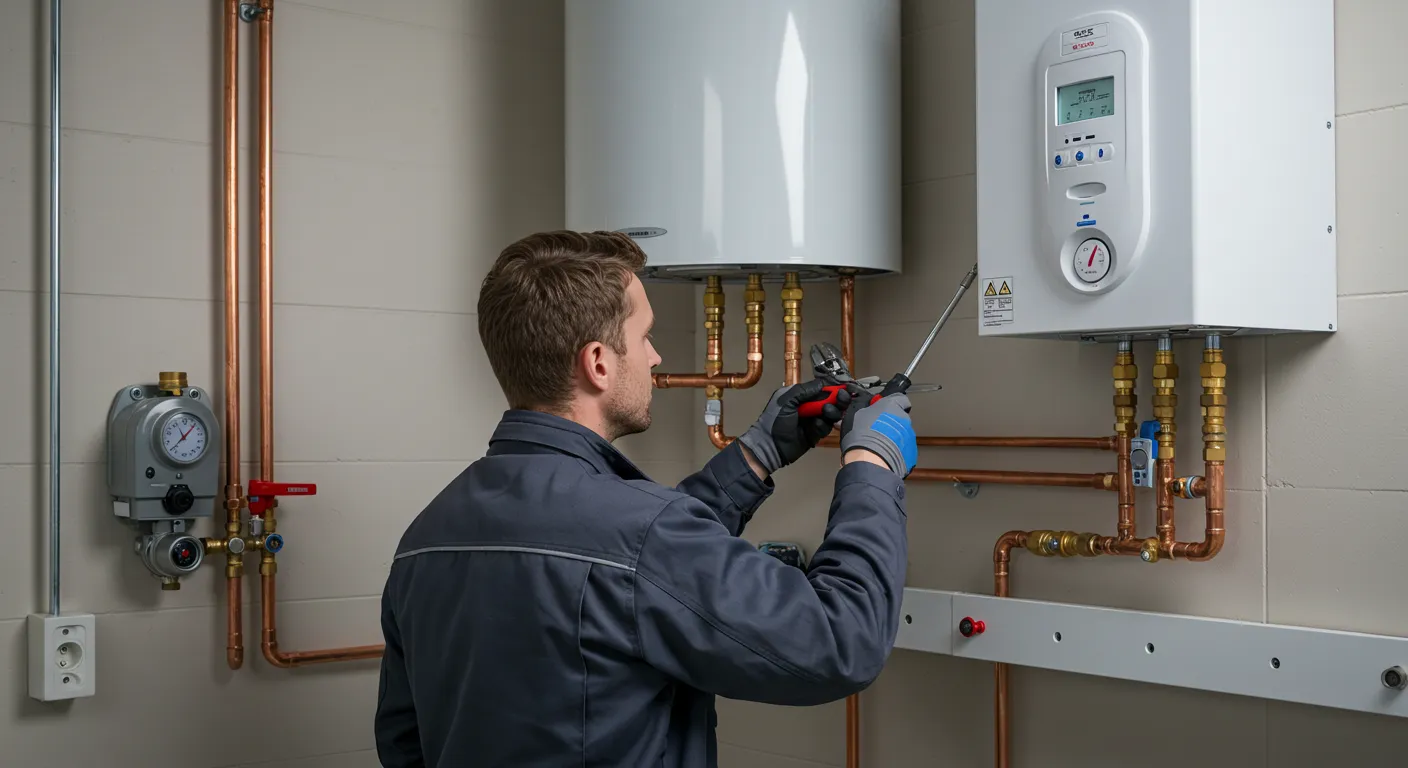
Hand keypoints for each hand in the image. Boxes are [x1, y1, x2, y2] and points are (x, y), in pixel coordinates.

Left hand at [738, 378, 859, 473]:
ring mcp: (812, 420)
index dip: (831, 387)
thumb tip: (821, 384)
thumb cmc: (773, 421)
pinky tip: (816, 425)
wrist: (769, 446)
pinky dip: (823, 425)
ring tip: (826, 412)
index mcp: (800, 396)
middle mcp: (808, 407)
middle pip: (829, 400)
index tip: (841, 387)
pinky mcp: (815, 434)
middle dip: (837, 399)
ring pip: (831, 414)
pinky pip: (826, 427)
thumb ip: (804, 391)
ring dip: (832, 412)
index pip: (820, 388)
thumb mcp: (785, 400)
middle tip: (841, 398)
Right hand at [839, 393, 917, 477]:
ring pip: (902, 433)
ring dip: (893, 437)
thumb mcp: (857, 414)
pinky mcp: (911, 451)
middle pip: (900, 417)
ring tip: (879, 444)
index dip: (893, 403)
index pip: (900, 398)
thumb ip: (867, 409)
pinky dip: (896, 450)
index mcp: (892, 405)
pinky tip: (884, 454)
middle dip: (891, 422)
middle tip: (877, 429)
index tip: (885, 407)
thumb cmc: (862, 436)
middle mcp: (904, 418)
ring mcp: (909, 435)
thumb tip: (866, 408)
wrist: (870, 460)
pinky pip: (904, 448)